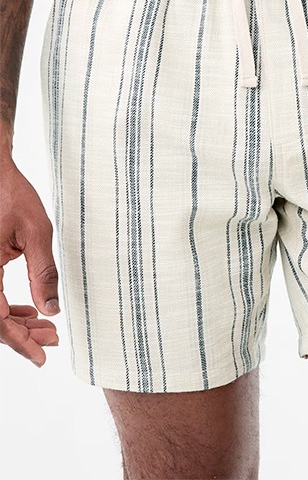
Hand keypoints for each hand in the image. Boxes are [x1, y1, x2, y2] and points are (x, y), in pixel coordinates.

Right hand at [0, 157, 59, 366]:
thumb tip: (52, 310)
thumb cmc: (12, 195)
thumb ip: (43, 273)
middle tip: (53, 341)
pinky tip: (32, 312)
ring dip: (19, 324)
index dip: (19, 341)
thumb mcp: (36, 233)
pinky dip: (11, 308)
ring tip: (48, 331)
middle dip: (23, 335)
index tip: (41, 356)